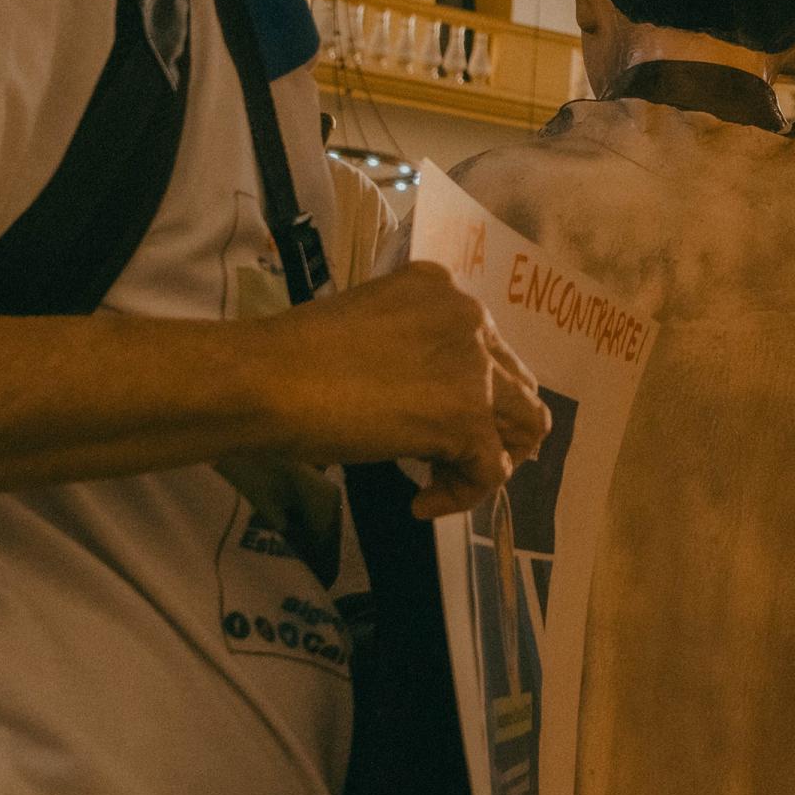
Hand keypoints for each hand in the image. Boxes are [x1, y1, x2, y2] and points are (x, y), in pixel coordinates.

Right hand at [260, 262, 548, 510]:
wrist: (268, 379)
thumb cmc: (291, 358)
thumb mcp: (364, 328)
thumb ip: (406, 347)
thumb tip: (416, 395)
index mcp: (442, 290)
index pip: (485, 346)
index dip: (466, 391)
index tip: (426, 420)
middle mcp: (470, 318)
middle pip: (515, 383)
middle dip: (490, 425)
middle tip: (448, 457)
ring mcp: (474, 367)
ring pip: (526, 422)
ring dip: (491, 458)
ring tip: (447, 479)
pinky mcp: (466, 417)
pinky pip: (492, 470)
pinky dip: (461, 496)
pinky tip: (420, 504)